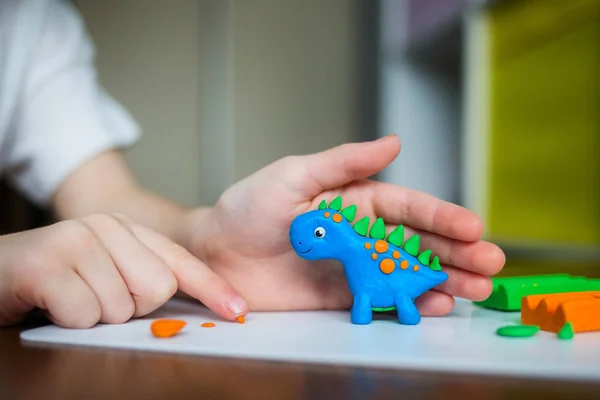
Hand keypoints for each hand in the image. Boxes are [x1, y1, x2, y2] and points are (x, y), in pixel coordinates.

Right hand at [0, 214, 247, 327]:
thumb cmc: (55, 278)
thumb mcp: (105, 270)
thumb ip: (142, 277)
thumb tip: (185, 302)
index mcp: (126, 228)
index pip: (180, 261)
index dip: (212, 287)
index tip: (237, 310)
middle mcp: (106, 227)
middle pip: (158, 288)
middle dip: (130, 307)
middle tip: (97, 295)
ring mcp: (77, 241)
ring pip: (120, 308)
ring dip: (95, 316)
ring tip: (71, 297)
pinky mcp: (48, 264)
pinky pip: (85, 315)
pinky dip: (69, 320)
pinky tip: (52, 302)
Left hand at [182, 135, 504, 315]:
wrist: (215, 252)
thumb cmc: (249, 206)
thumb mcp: (294, 175)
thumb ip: (342, 162)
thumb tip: (393, 142)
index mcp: (354, 199)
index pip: (407, 207)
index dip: (441, 217)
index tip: (473, 227)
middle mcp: (361, 233)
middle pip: (418, 242)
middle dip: (456, 252)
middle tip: (490, 264)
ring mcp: (353, 267)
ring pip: (408, 273)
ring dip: (444, 280)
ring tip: (476, 289)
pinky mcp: (340, 297)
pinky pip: (381, 300)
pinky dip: (409, 304)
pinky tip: (435, 305)